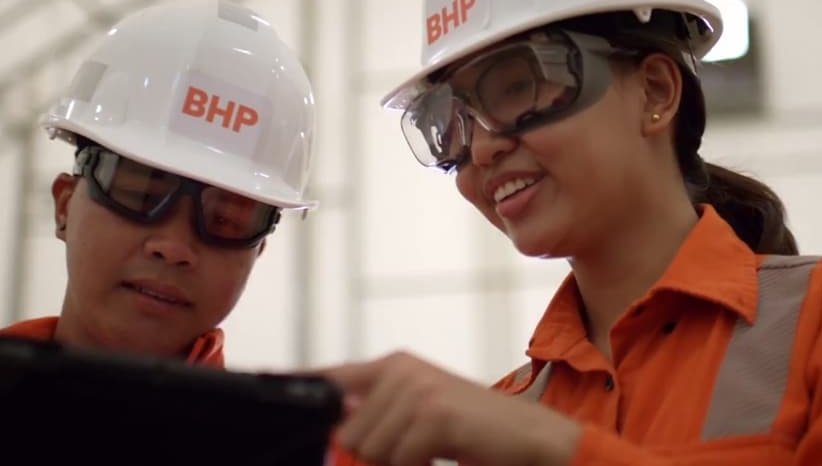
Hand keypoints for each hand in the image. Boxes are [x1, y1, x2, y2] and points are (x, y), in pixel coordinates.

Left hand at [322, 352, 580, 465]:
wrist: (528, 436)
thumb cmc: (471, 430)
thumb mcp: (416, 413)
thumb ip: (373, 414)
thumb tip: (332, 433)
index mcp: (393, 364)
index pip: (329, 380)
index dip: (307, 397)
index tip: (293, 408)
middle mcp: (401, 369)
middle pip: (347, 432)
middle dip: (374, 453)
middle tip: (414, 448)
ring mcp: (418, 390)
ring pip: (369, 449)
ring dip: (398, 461)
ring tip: (430, 449)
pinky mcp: (434, 415)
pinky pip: (398, 460)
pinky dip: (418, 465)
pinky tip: (442, 452)